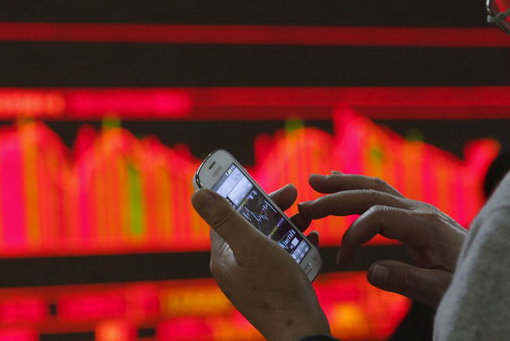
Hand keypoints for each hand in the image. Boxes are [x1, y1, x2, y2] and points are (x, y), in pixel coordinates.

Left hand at [191, 184, 330, 340]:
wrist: (302, 333)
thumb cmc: (277, 289)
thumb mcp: (251, 245)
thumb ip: (226, 218)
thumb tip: (197, 194)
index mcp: (224, 258)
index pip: (227, 215)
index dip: (246, 195)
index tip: (263, 183)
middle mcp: (235, 269)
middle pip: (250, 226)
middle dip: (272, 208)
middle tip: (293, 195)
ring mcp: (253, 280)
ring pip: (268, 241)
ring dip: (286, 225)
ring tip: (306, 217)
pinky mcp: (272, 289)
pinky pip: (281, 258)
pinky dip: (295, 245)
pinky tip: (311, 238)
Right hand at [298, 173, 465, 308]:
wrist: (500, 272)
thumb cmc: (472, 282)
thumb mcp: (442, 289)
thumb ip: (408, 280)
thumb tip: (370, 271)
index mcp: (424, 225)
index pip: (377, 217)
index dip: (354, 235)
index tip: (343, 261)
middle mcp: (421, 210)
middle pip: (371, 193)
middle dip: (336, 196)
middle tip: (306, 204)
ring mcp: (420, 209)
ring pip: (376, 187)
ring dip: (345, 183)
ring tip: (316, 180)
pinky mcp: (419, 215)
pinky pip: (384, 195)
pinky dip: (360, 188)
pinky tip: (345, 186)